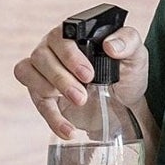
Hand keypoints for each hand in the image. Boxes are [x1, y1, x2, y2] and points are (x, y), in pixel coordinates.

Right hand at [14, 21, 148, 138]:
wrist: (125, 102)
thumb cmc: (126, 72)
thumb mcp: (136, 55)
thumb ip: (128, 41)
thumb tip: (111, 45)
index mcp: (73, 34)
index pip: (60, 36)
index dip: (70, 56)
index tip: (88, 74)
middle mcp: (52, 48)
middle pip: (41, 56)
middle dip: (60, 77)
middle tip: (82, 95)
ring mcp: (43, 70)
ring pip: (28, 73)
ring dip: (50, 90)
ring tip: (79, 102)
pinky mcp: (41, 93)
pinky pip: (35, 100)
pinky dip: (51, 117)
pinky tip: (68, 130)